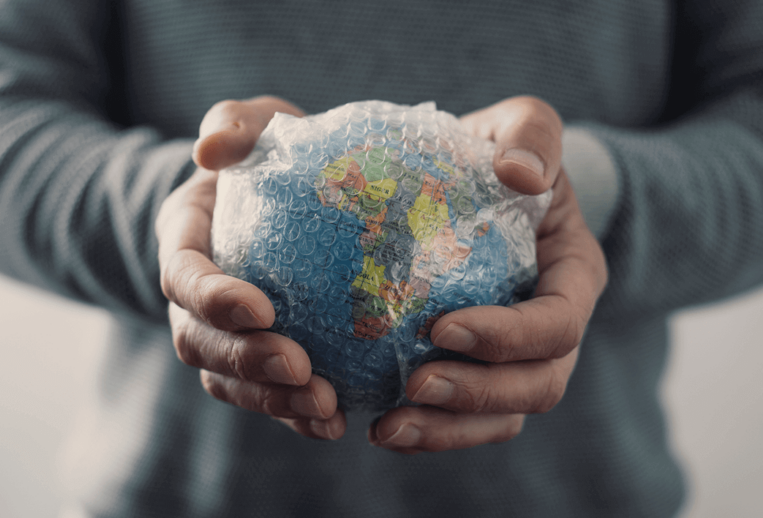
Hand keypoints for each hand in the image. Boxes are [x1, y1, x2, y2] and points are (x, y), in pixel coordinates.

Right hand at [156, 96, 345, 439]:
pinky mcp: (257, 357)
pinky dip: (294, 415)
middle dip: (246, 362)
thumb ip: (232, 124)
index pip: (182, 278)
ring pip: (229, 381)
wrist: (281, 196)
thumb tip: (210, 148)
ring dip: (273, 401)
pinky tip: (336, 422)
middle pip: (200, 343)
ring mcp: (223, 333)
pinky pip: (265, 396)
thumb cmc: (268, 156)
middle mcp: (195, 299)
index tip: (261, 308)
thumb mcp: (253, 123)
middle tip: (302, 370)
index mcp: (186, 243)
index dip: (213, 299)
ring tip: (326, 408)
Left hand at [368, 97, 607, 452]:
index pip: (559, 325)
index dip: (508, 337)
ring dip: (447, 429)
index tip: (442, 327)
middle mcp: (554, 329)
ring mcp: (518, 357)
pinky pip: (465, 419)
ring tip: (385, 428)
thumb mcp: (523, 125)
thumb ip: (532, 134)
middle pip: (536, 385)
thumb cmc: (502, 155)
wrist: (483, 185)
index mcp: (573, 277)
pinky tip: (378, 425)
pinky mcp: (479, 370)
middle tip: (412, 385)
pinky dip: (427, 430)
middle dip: (477, 395)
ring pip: (501, 416)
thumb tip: (518, 173)